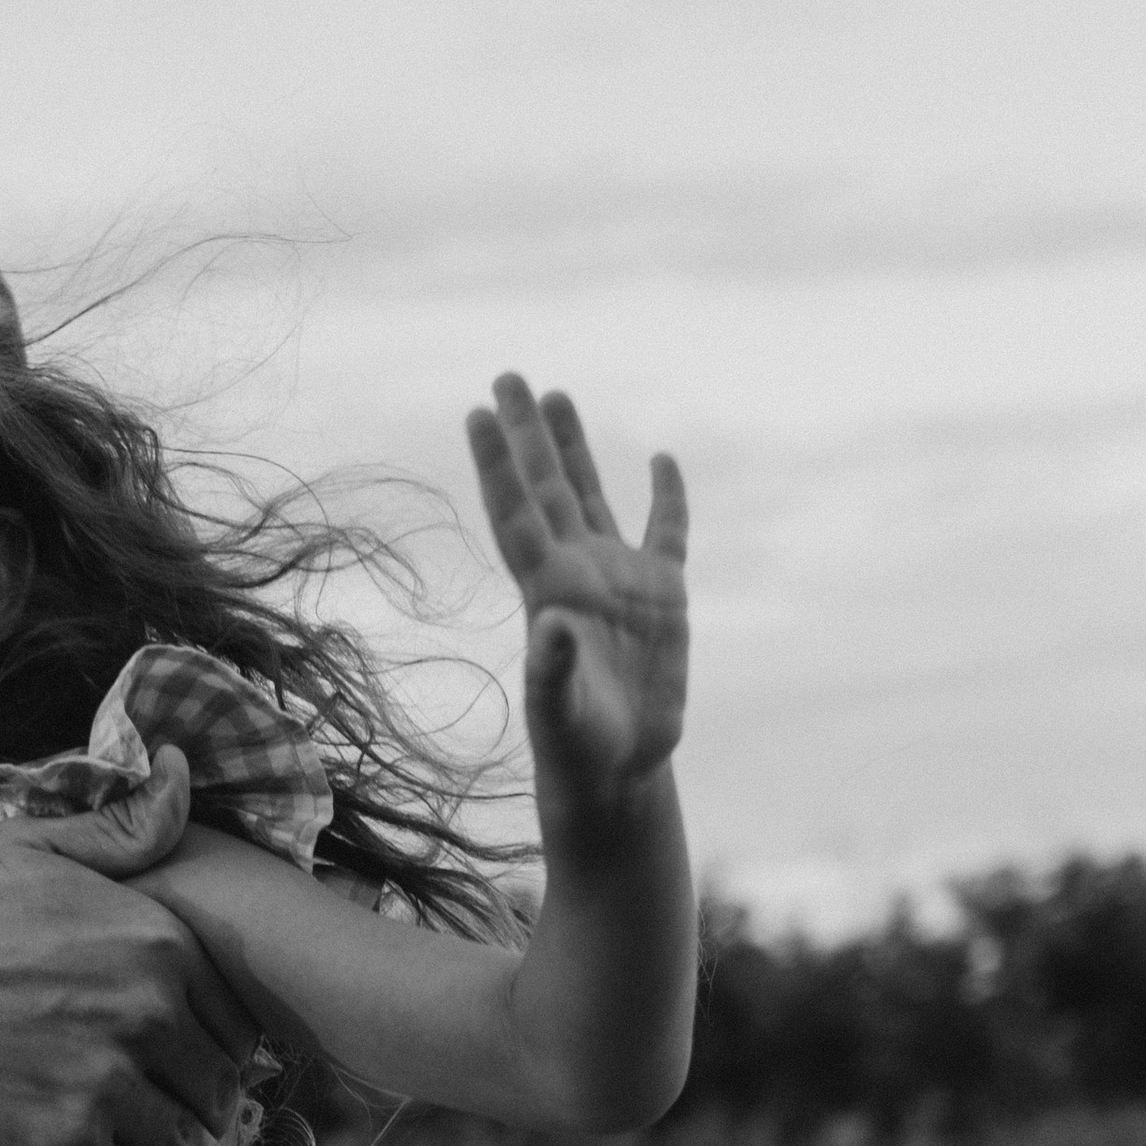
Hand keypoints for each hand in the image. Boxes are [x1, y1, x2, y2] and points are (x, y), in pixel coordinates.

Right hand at [0, 747, 258, 1145]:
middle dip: (208, 1107)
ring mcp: (104, 1087)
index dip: (225, 1045)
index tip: (200, 1060)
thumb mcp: (33, 850)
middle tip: (184, 1117)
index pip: (238, 1017)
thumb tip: (187, 775)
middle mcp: (145, 1015)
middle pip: (221, 1088)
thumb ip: (123, 830)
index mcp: (155, 943)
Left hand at [466, 375, 688, 846]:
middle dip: (527, 433)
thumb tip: (550, 624)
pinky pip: (666, 533)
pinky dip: (667, 497)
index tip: (478, 412)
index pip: (517, 512)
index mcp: (548, 590)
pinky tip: (662, 460)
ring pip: (592, 496)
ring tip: (557, 395)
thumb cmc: (578, 747)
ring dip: (574, 448)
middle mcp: (577, 572)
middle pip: (545, 487)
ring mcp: (619, 580)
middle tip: (507, 375)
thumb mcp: (561, 711)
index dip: (498, 463)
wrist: (617, 770)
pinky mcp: (663, 597)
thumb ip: (552, 669)